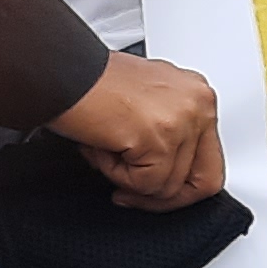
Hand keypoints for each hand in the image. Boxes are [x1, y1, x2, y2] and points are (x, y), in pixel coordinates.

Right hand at [49, 52, 221, 210]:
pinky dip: (115, 175)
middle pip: (206, 180)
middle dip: (164, 197)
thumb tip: (172, 169)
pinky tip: (100, 148)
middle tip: (131, 194)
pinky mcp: (160, 138)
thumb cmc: (88, 83)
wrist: (56, 70)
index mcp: (198, 95)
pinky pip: (146, 184)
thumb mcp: (146, 103)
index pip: (210, 158)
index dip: (180, 184)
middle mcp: (199, 104)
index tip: (152, 188)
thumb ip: (169, 131)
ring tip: (104, 149)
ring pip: (169, 186)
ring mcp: (183, 121)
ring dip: (128, 178)